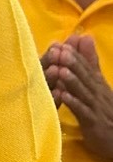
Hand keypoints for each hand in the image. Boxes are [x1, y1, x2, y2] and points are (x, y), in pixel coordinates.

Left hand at [44, 36, 112, 159]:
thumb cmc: (104, 111)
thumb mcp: (98, 86)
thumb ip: (90, 63)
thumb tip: (85, 37)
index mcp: (98, 85)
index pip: (87, 67)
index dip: (75, 55)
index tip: (61, 44)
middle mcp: (98, 94)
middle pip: (85, 77)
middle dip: (71, 63)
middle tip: (58, 51)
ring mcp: (96, 108)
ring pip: (83, 93)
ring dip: (71, 81)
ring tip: (59, 70)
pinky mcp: (93, 123)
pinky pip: (82, 112)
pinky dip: (73, 104)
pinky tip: (62, 96)